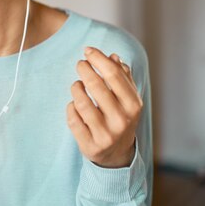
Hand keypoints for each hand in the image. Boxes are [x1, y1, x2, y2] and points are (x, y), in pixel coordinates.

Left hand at [66, 47, 142, 167]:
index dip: (98, 59)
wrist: (116, 155)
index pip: (114, 75)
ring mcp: (105, 134)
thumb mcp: (127, 99)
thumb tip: (113, 56)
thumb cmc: (120, 117)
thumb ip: (122, 77)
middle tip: (80, 64)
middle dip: (84, 69)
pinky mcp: (89, 145)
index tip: (87, 50)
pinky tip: (74, 105)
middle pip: (96, 86)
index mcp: (133, 105)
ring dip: (76, 88)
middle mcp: (121, 120)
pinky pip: (72, 119)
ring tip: (77, 85)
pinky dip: (71, 108)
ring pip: (81, 103)